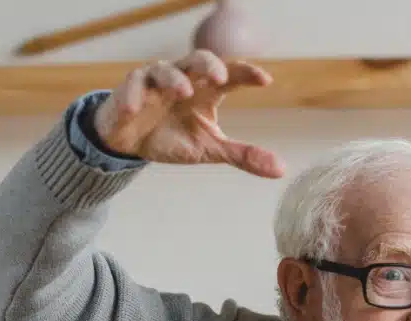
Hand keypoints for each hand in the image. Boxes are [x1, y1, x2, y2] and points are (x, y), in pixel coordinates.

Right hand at [92, 50, 284, 177]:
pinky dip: (134, 96)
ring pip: (165, 69)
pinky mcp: (130, 90)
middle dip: (209, 66)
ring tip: (182, 91)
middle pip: (198, 60)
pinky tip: (135, 108)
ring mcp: (155, 82)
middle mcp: (183, 79)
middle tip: (219, 78)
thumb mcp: (210, 149)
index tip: (265, 80)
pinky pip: (133, 86)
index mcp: (206, 91)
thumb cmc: (172, 137)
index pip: (230, 75)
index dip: (247, 73)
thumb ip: (243, 155)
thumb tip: (280, 170)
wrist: (130, 142)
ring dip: (174, 78)